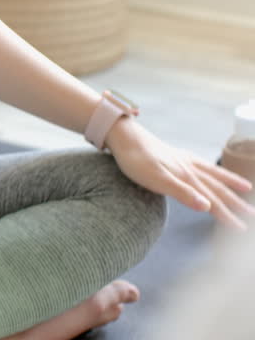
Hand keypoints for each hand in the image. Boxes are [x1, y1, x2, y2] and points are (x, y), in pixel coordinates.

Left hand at [105, 116, 254, 230]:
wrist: (123, 136)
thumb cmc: (136, 161)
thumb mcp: (157, 180)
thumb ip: (182, 193)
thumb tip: (207, 207)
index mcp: (187, 177)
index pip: (212, 201)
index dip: (227, 215)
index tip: (242, 229)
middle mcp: (189, 168)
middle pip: (217, 188)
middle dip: (236, 203)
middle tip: (252, 215)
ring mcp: (183, 160)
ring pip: (213, 175)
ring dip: (230, 183)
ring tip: (247, 187)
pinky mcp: (174, 154)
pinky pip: (201, 164)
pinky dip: (212, 170)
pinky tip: (210, 170)